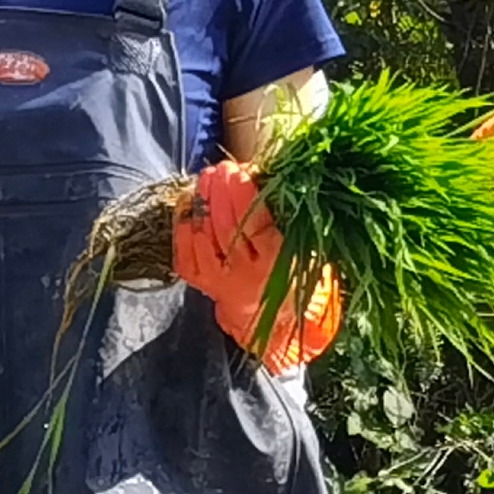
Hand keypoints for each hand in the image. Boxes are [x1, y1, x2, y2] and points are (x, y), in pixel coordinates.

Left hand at [173, 162, 345, 368]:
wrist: (283, 324)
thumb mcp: (310, 250)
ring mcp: (218, 280)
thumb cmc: (302, 278)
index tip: (242, 171)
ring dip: (202, 201)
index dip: (245, 195)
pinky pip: (184, 251)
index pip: (256, 225)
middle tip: (222, 169)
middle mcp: (244, 275)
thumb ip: (292, 219)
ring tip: (208, 179)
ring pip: (202, 235)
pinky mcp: (202, 283)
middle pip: (225, 226)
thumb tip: (270, 176)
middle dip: (221, 192)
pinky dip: (183, 223)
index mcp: (278, 265)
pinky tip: (189, 203)